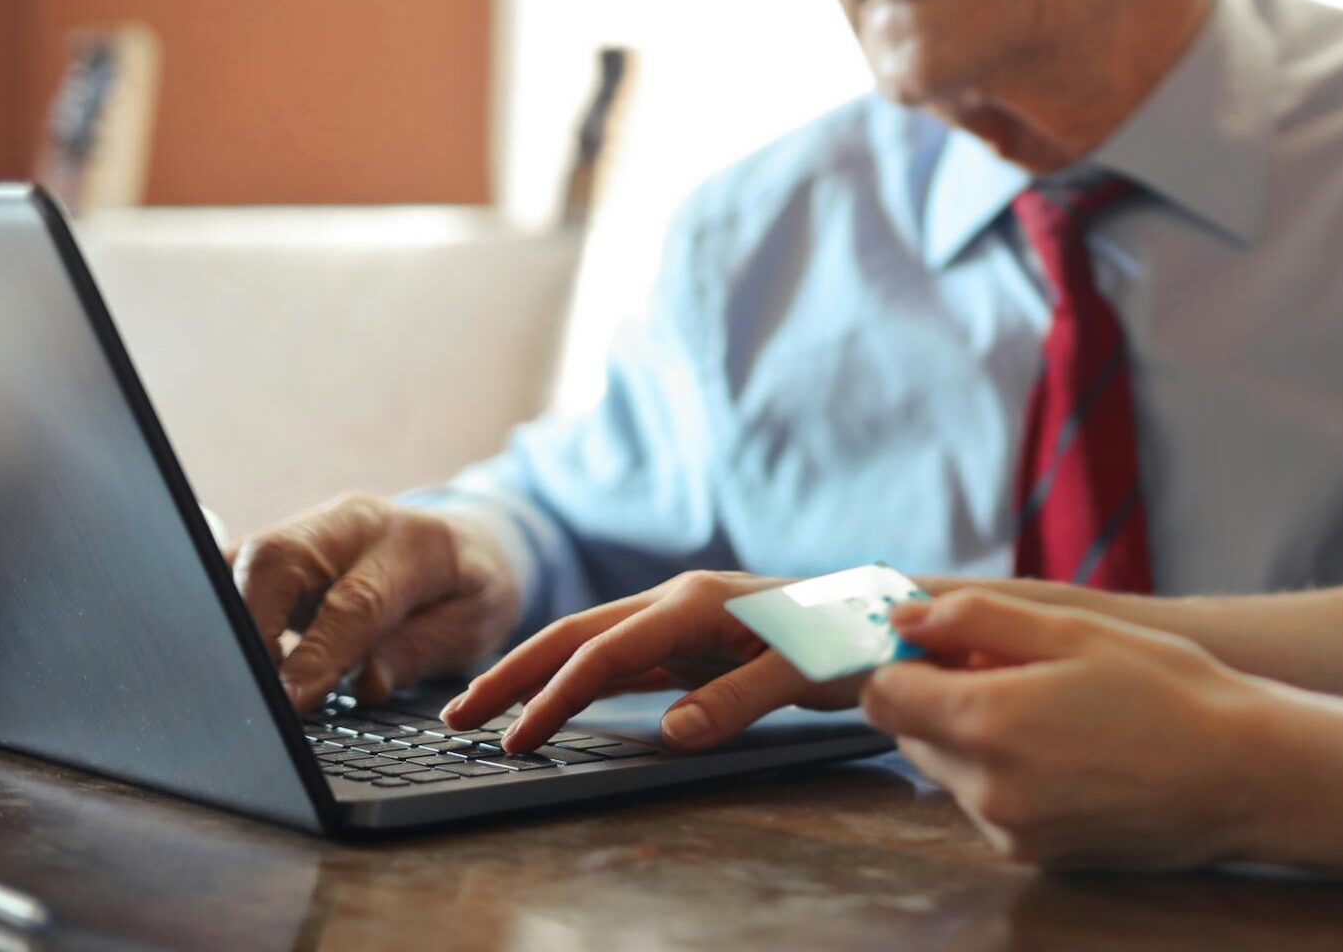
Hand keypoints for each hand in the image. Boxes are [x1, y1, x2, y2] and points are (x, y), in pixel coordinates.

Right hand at [228, 493, 521, 713]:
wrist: (466, 543)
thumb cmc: (470, 590)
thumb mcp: (474, 626)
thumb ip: (420, 651)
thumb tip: (367, 683)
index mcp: (415, 542)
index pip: (354, 601)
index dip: (317, 655)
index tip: (290, 703)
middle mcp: (353, 523)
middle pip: (278, 560)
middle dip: (251, 627)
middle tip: (251, 690)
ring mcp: (311, 527)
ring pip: (244, 560)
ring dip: (230, 620)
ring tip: (239, 678)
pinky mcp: (280, 544)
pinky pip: (234, 568)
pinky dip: (223, 610)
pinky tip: (229, 653)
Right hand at [438, 570, 858, 754]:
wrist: (886, 615)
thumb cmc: (850, 637)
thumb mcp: (803, 673)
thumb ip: (737, 700)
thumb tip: (670, 732)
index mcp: (696, 603)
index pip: (605, 653)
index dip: (555, 697)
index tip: (517, 739)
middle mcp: (678, 602)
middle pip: (576, 635)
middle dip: (513, 673)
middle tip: (456, 716)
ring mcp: (681, 620)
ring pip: (591, 645)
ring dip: (537, 675)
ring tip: (484, 711)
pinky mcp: (691, 640)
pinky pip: (620, 661)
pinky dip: (577, 680)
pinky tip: (553, 702)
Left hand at [861, 589, 1275, 869]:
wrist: (1243, 776)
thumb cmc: (1169, 692)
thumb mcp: (1074, 631)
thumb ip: (976, 619)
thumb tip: (905, 618)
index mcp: (986, 723)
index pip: (882, 695)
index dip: (906, 660)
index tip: (947, 644)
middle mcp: (985, 789)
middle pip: (912, 734)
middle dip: (944, 697)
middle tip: (1016, 670)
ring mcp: (1009, 830)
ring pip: (951, 771)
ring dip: (977, 737)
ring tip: (1056, 711)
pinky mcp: (1034, 855)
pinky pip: (989, 805)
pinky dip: (1008, 774)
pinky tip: (1071, 752)